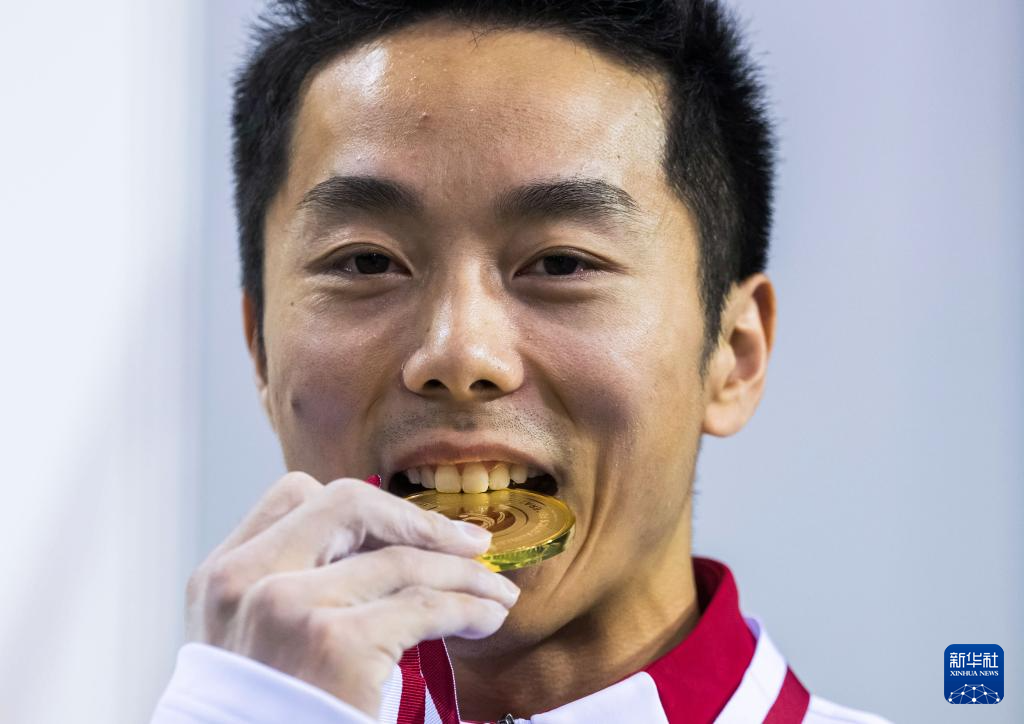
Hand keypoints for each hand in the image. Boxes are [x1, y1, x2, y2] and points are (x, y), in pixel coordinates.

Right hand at [185, 472, 518, 715]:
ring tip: (496, 593)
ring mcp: (290, 608)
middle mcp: (246, 582)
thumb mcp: (253, 643)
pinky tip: (487, 618)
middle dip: (420, 521)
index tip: (410, 530)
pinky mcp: (337, 645)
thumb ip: (293, 587)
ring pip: (402, 559)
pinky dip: (470, 608)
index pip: (295, 497)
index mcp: (219, 577)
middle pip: (348, 505)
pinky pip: (426, 606)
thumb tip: (387, 547)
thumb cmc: (270, 717)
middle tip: (469, 544)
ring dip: (465, 574)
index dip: (365, 508)